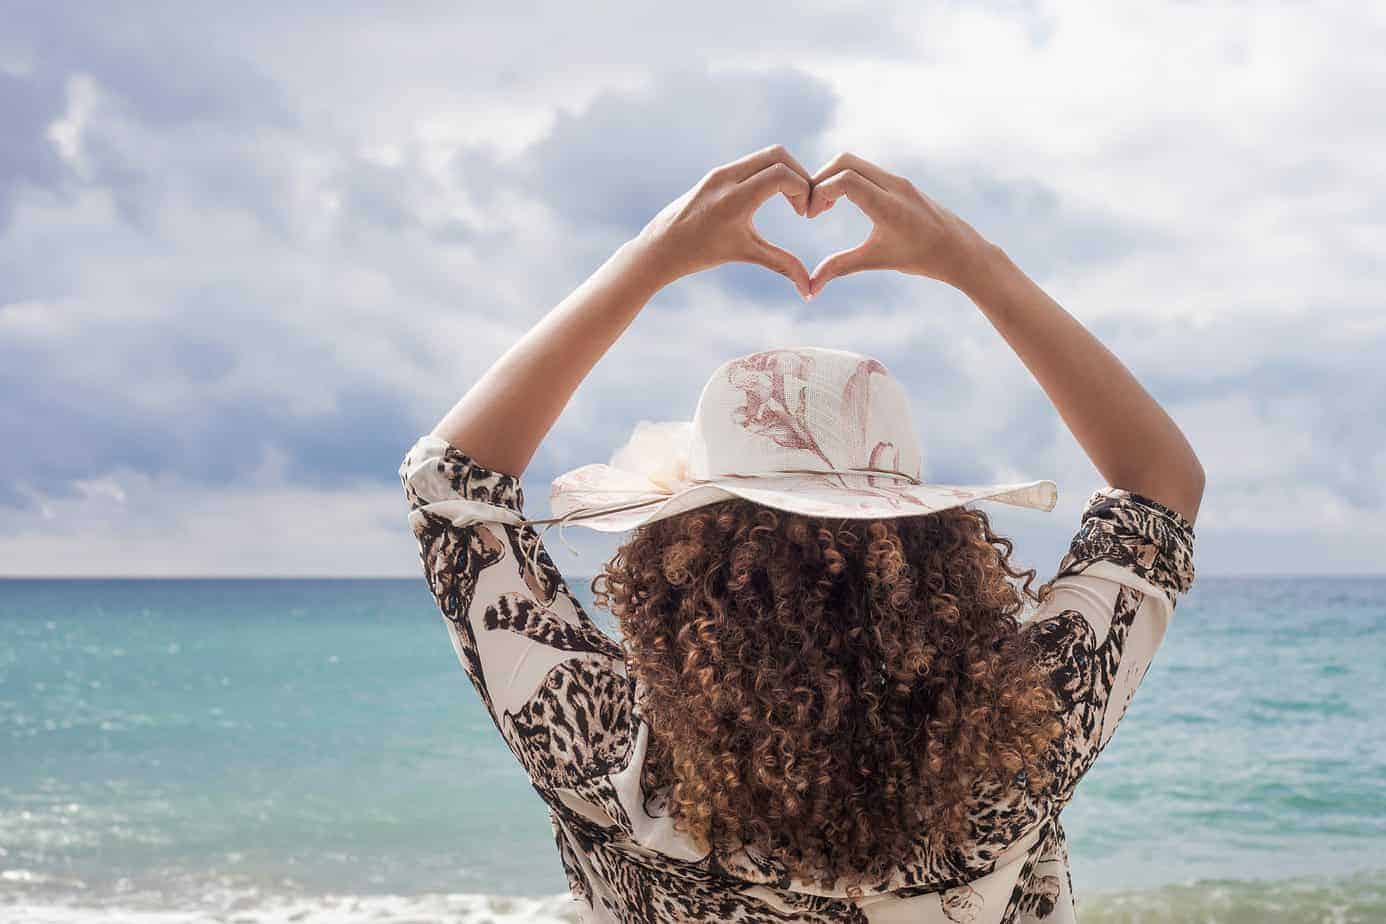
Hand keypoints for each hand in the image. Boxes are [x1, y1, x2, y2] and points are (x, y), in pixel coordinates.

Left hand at [633, 145, 813, 298]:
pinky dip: (769, 173)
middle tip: (803, 203)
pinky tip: (772, 197)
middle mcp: (726, 178)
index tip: (805, 213)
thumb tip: (809, 291)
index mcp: (734, 198)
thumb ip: (782, 265)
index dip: (803, 189)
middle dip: (799, 175)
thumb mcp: (745, 254)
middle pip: (778, 155)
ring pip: (765, 155)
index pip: (781, 175)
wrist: (660, 247)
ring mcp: (720, 172)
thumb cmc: (700, 254)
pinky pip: (751, 163)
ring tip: (791, 202)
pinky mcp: (716, 173)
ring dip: (784, 173)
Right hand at [804, 152, 994, 295]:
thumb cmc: (921, 257)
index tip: (812, 215)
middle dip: (820, 179)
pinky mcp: (899, 181)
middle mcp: (893, 185)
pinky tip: (841, 202)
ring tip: (823, 207)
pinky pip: (866, 170)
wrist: (960, 249)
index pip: (845, 179)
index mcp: (888, 205)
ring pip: (854, 162)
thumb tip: (810, 289)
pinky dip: (847, 179)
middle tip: (812, 207)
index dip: (820, 191)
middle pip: (844, 161)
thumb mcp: (877, 261)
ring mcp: (898, 180)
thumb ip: (840, 267)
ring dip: (833, 178)